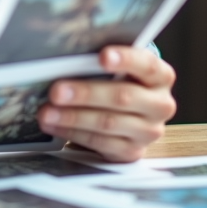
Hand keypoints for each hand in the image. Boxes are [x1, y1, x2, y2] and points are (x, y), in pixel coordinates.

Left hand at [38, 45, 175, 161]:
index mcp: (160, 76)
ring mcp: (148, 131)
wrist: (130, 114)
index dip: (125, 59)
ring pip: (108, 123)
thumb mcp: (116, 67)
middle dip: (85, 93)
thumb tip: (66, 55)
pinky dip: (73, 133)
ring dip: (73, 117)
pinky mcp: (132, 152)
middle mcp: (159, 105)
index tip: (102, 56)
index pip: (146, 65)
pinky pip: (100, 143)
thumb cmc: (117, 81)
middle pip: (122, 97)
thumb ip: (100, 61)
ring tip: (46, 112)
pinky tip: (55, 126)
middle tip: (56, 91)